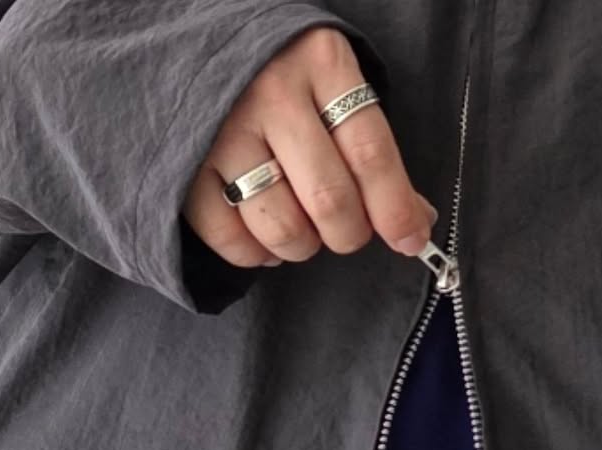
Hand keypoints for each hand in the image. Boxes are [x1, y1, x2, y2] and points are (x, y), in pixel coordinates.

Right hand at [182, 26, 437, 268]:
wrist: (205, 42)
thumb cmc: (288, 78)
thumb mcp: (339, 91)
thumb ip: (375, 156)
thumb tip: (415, 225)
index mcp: (322, 65)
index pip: (370, 153)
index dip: (394, 209)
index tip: (410, 240)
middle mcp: (271, 93)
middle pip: (328, 200)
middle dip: (348, 234)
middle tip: (346, 230)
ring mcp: (223, 129)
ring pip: (282, 225)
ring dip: (303, 247)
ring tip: (304, 230)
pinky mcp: (186, 164)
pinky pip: (229, 236)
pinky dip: (255, 254)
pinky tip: (265, 239)